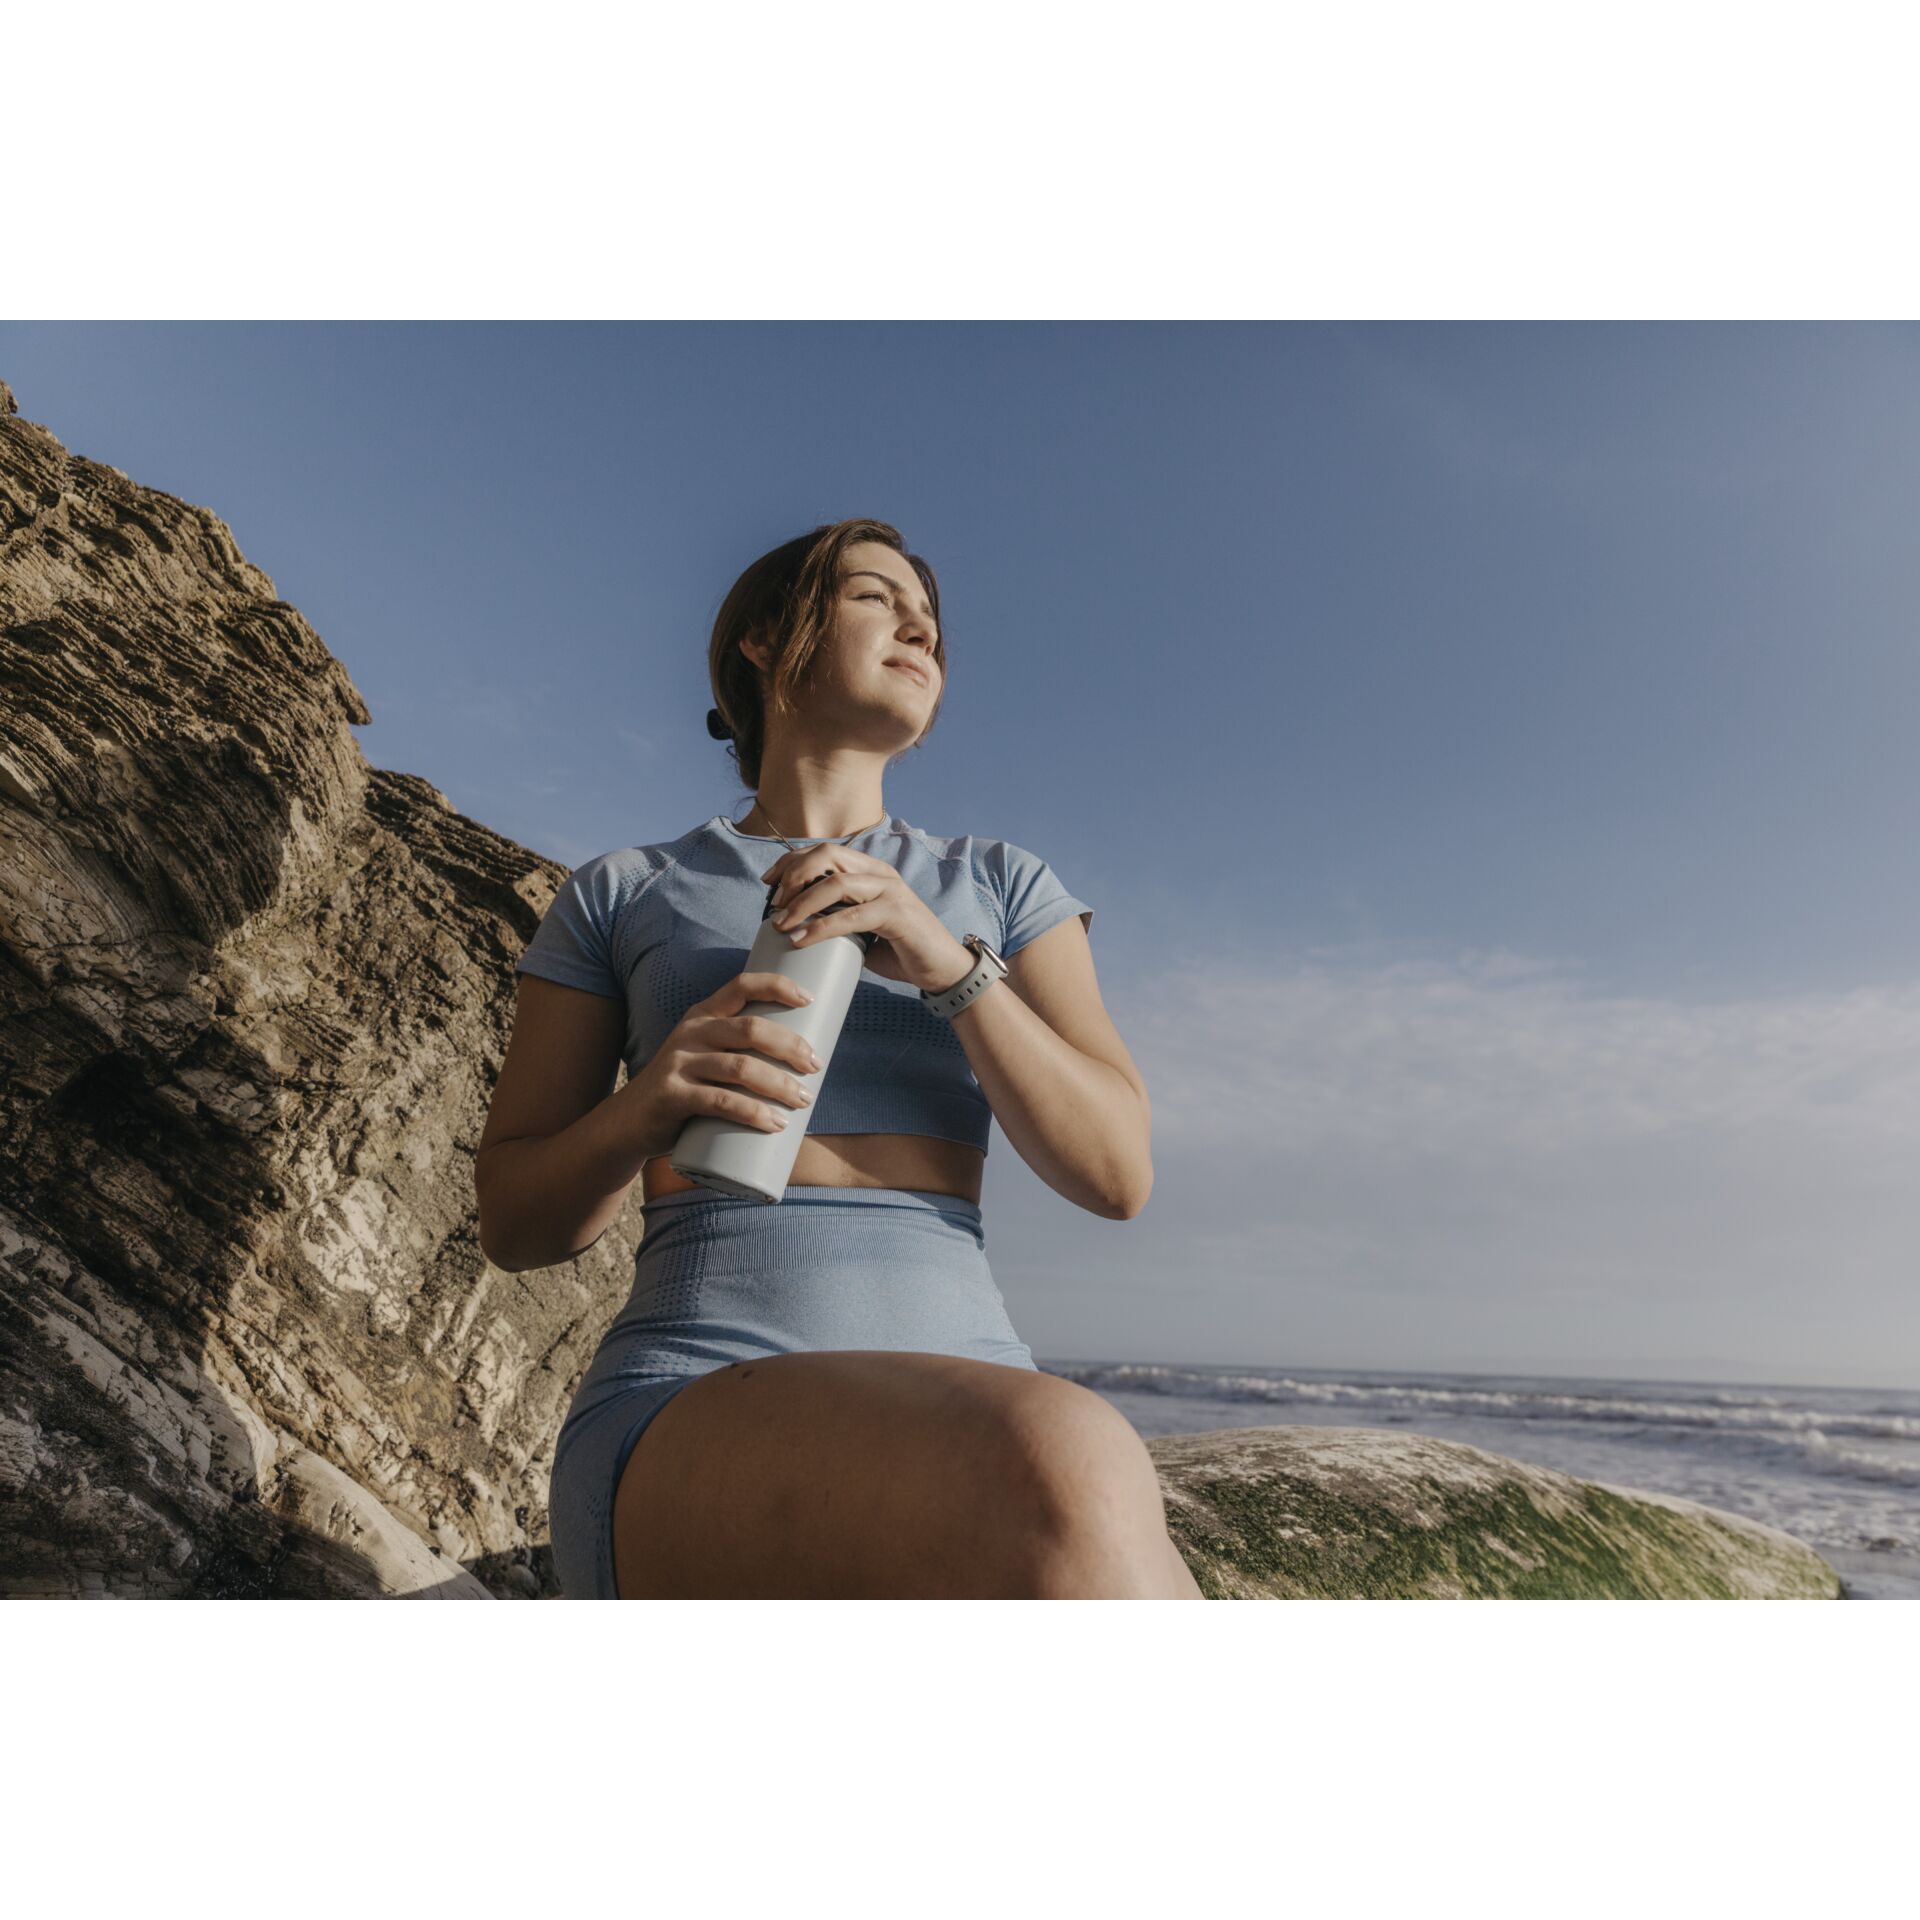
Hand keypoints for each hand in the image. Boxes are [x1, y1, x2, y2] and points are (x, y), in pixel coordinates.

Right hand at [626, 968, 822, 1157]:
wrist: (629, 1122)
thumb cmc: (685, 1088)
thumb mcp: (705, 1057)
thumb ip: (738, 1051)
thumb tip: (803, 1061)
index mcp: (703, 1015)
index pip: (742, 986)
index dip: (778, 986)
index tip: (810, 999)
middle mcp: (691, 1033)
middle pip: (751, 1029)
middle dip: (791, 1046)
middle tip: (816, 1066)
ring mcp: (680, 1063)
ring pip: (742, 1068)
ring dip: (780, 1084)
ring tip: (804, 1100)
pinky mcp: (673, 1096)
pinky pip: (721, 1101)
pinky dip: (754, 1113)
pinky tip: (774, 1123)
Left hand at [760, 846, 972, 991]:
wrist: (942, 969)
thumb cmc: (900, 950)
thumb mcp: (861, 929)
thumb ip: (837, 918)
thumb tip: (796, 926)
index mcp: (870, 870)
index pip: (824, 851)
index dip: (791, 861)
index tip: (768, 881)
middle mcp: (880, 873)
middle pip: (827, 855)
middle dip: (794, 875)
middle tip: (775, 903)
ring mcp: (890, 891)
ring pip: (836, 883)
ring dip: (802, 903)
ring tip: (782, 924)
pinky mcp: (896, 914)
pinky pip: (850, 916)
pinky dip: (821, 928)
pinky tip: (801, 940)